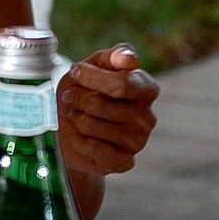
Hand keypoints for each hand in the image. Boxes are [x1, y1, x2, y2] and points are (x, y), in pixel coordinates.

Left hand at [57, 45, 158, 177]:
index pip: (121, 84)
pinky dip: (78, 140)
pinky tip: (80, 136)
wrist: (71, 127)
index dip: (91, 78)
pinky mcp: (124, 162)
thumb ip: (113, 57)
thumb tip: (129, 59)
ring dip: (76, 118)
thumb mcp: (94, 66)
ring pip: (92, 126)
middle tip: (72, 98)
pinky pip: (93, 149)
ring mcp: (138, 141)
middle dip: (78, 99)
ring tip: (76, 114)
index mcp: (147, 89)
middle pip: (100, 105)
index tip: (76, 72)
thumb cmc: (85, 92)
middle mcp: (148, 117)